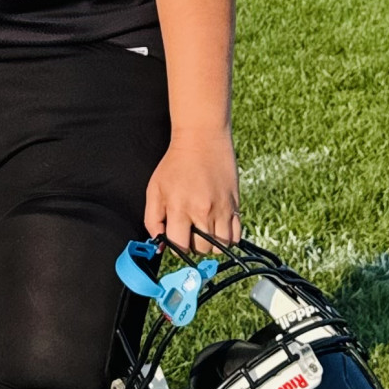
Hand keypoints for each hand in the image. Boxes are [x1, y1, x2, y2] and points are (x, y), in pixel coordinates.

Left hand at [143, 130, 240, 255]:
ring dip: (210, 243)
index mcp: (180, 208)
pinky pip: (236, 236)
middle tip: (190, 231)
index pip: (180, 246)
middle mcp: (202, 212)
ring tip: (204, 230)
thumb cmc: (175, 164)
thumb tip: (159, 244)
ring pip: (220, 247)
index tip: (176, 237)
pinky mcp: (235, 205)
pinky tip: (218, 227)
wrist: (202, 140)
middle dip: (193, 246)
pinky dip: (227, 238)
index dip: (176, 246)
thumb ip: (153, 219)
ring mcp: (221, 210)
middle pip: (201, 249)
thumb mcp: (154, 189)